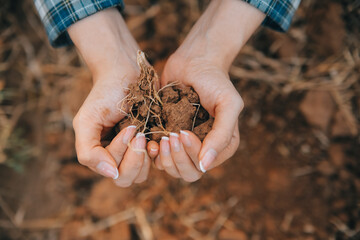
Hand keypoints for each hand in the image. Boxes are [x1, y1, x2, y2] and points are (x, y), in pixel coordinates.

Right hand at [68, 8, 155, 186]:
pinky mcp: (151, 143)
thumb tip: (111, 174)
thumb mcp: (86, 121)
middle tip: (139, 134)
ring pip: (141, 175)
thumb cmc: (105, 94)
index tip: (129, 128)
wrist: (126, 71)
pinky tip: (160, 139)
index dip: (121, 154)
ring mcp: (135, 152)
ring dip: (145, 158)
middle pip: (126, 178)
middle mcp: (117, 157)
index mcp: (99, 154)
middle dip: (134, 159)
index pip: (111, 171)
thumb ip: (88, 152)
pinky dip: (159, 154)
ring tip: (147, 136)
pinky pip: (156, 162)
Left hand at [153, 0, 264, 180]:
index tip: (182, 132)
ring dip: (164, 158)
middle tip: (170, 136)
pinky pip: (158, 157)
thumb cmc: (215, 81)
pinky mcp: (167, 136)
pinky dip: (152, 153)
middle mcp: (203, 149)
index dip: (191, 154)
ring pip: (172, 169)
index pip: (204, 165)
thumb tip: (206, 165)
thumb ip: (222, 135)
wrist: (194, 61)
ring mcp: (184, 145)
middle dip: (177, 158)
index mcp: (222, 146)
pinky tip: (149, 140)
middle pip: (188, 173)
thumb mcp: (228, 104)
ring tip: (160, 138)